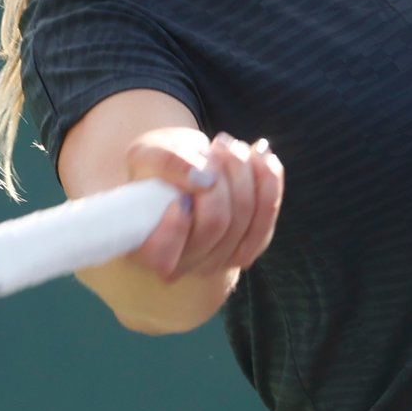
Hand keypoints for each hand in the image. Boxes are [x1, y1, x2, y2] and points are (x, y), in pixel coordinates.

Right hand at [122, 128, 283, 282]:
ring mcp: (219, 259)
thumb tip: (201, 177)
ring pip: (244, 214)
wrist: (185, 171)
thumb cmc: (158, 167)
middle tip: (208, 149)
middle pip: (214, 223)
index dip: (175, 225)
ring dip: (240, 169)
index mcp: (144, 249)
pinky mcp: (250, 245)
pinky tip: (260, 154)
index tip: (178, 192)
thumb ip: (165, 162)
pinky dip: (267, 177)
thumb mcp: (146, 154)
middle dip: (217, 175)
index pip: (161, 255)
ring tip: (224, 146)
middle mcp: (183, 264)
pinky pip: (267, 212)